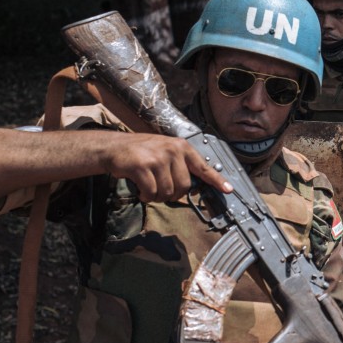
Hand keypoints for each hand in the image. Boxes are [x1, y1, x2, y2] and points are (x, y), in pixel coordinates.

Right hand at [101, 134, 231, 202]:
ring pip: (168, 191)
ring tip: (149, 187)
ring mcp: (158, 158)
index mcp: (181, 147)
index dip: (216, 180)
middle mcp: (172, 150)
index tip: (228, 190)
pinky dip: (146, 196)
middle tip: (161, 190)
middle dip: (173, 194)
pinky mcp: (143, 166)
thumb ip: (181, 165)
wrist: (114, 147)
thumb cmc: (142, 152)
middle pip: (185, 186)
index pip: (203, 166)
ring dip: (157, 196)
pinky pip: (151, 192)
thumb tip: (196, 186)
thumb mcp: (166, 151)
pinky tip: (141, 190)